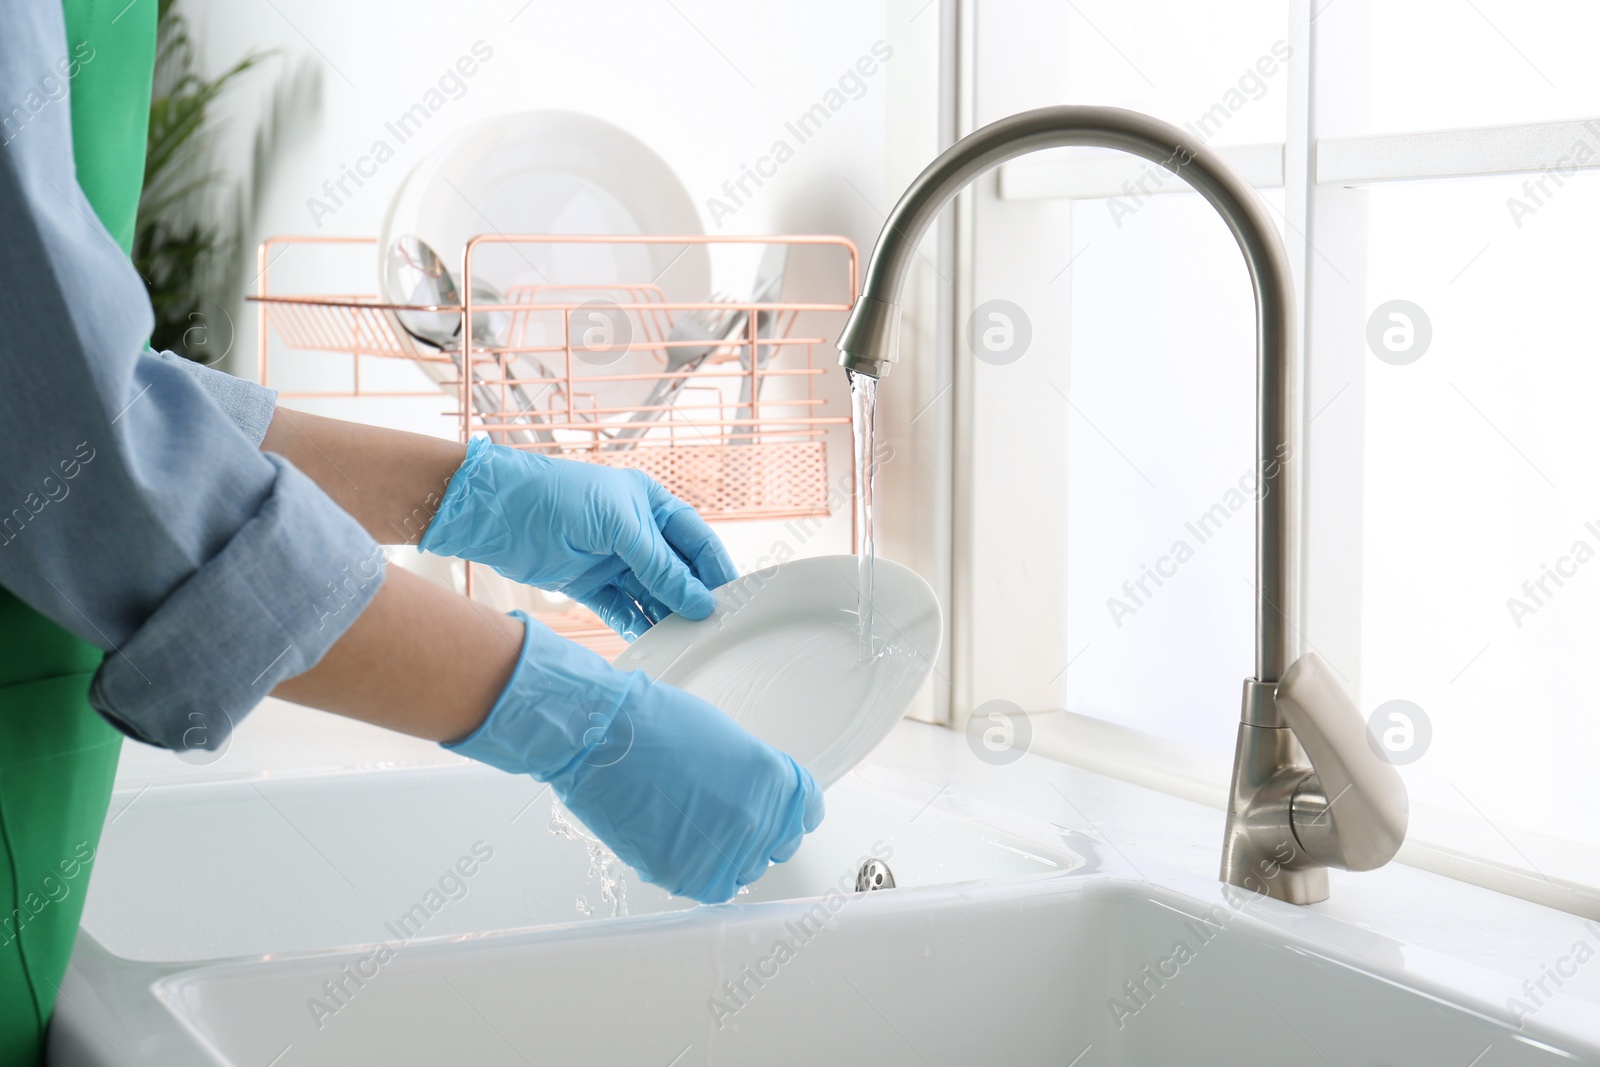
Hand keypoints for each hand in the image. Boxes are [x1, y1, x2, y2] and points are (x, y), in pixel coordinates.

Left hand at [419, 439, 738, 638]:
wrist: (498, 511)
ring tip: (683, 641)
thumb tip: (699, 601)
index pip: (698, 542)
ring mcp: (613, 559)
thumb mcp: (621, 526)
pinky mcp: (589, 584)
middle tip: (709, 630)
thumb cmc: (560, 496)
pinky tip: (650, 641)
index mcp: (653, 505)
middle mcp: (637, 533)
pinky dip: (635, 625)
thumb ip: (660, 566)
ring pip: (651, 595)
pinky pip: (622, 609)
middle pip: (677, 573)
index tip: (732, 602)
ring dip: (666, 616)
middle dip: (692, 599)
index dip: (715, 571)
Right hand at [447, 612, 823, 902]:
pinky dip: (692, 869)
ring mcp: (722, 849)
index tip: (775, 814)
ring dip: (723, 856)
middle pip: (776, 846)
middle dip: (753, 835)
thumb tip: (753, 799)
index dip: (787, 812)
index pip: (807, 812)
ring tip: (691, 828)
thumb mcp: (726, 739)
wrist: (601, 734)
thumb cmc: (654, 722)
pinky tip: (674, 841)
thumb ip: (752, 775)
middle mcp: (756, 817)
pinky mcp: (683, 872)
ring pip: (740, 871)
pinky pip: (703, 885)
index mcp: (774, 778)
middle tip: (722, 819)